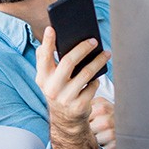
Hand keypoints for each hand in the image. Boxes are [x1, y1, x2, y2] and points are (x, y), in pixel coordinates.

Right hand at [35, 26, 110, 148]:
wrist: (65, 120)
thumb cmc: (58, 90)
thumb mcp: (48, 78)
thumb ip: (47, 60)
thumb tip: (53, 36)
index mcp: (42, 78)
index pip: (43, 57)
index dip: (47, 42)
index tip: (52, 28)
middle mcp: (51, 88)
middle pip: (68, 62)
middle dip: (83, 48)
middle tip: (94, 40)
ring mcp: (65, 98)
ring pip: (86, 73)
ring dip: (98, 61)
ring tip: (106, 53)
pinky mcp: (79, 106)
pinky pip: (92, 86)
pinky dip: (96, 80)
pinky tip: (98, 75)